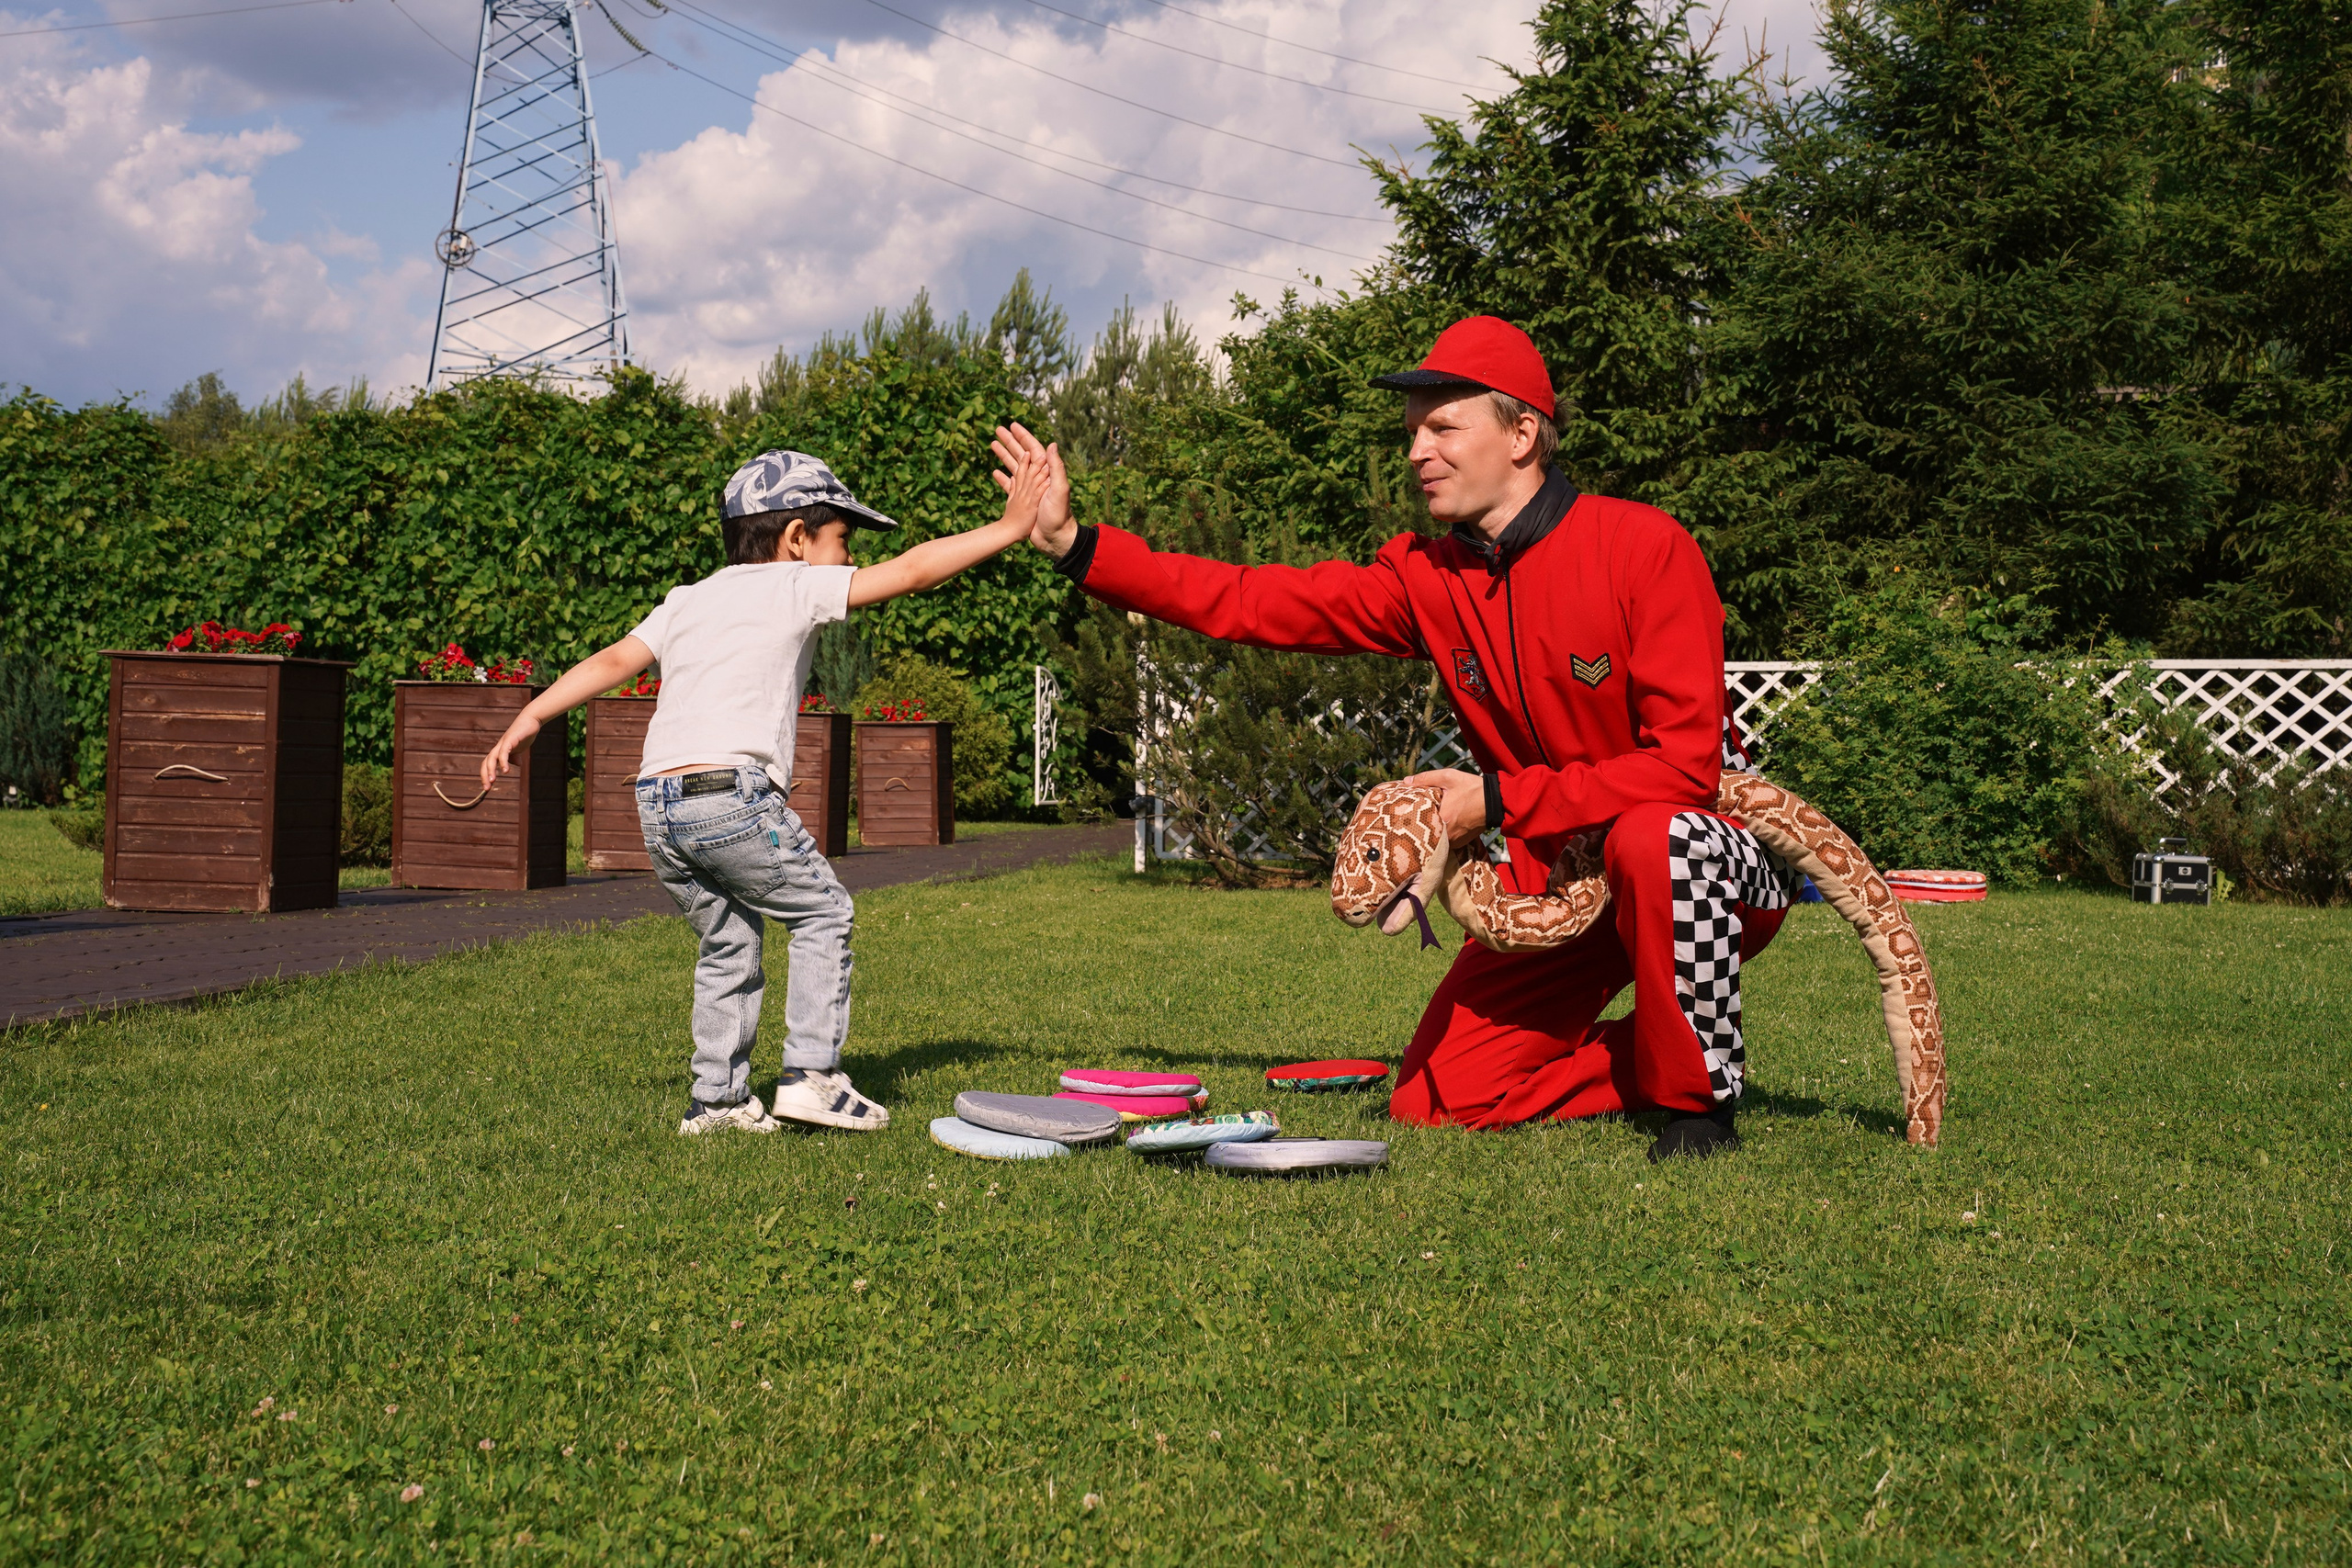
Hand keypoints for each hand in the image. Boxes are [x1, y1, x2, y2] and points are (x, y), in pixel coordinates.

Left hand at [480, 714, 541, 790]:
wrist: (531, 720)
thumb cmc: (524, 734)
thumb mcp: (520, 748)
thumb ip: (515, 756)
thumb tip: (516, 764)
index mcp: (500, 750)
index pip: (488, 764)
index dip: (486, 775)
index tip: (488, 787)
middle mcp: (498, 747)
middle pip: (486, 762)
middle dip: (485, 775)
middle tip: (487, 788)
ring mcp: (503, 743)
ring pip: (491, 758)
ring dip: (490, 770)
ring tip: (492, 780)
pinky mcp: (510, 740)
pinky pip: (504, 752)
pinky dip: (503, 762)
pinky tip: (506, 770)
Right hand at [992, 422, 1072, 556]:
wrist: (1055, 539)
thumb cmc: (1059, 515)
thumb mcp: (1059, 489)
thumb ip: (1056, 467)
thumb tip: (1051, 444)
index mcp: (1046, 473)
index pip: (1033, 449)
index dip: (1023, 436)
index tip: (1012, 425)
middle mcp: (1037, 478)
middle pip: (1021, 454)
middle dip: (1010, 441)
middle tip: (998, 429)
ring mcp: (1029, 489)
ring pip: (1014, 467)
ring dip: (1004, 455)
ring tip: (992, 444)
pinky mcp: (1023, 500)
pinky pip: (1010, 486)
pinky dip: (1002, 478)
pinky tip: (994, 472)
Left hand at [1405, 767, 1486, 843]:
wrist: (1495, 802)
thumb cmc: (1471, 788)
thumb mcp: (1448, 778)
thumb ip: (1426, 778)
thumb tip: (1406, 781)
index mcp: (1442, 819)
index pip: (1417, 824)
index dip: (1410, 820)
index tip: (1403, 816)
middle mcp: (1448, 835)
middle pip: (1426, 835)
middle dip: (1419, 828)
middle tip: (1410, 822)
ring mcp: (1455, 842)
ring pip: (1436, 841)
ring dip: (1431, 834)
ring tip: (1424, 825)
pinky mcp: (1461, 844)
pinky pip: (1446, 844)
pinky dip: (1442, 837)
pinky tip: (1440, 828)